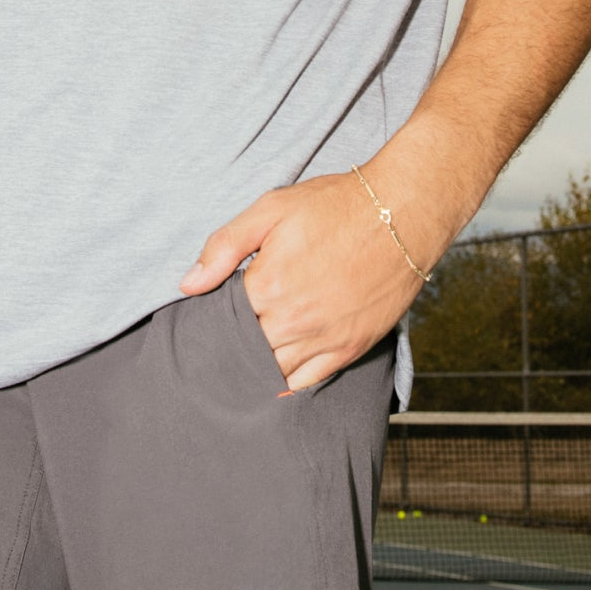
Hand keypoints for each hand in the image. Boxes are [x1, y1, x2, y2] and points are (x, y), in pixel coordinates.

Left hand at [177, 170, 432, 391]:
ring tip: (243, 360)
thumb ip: (225, 246)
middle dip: (230, 348)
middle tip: (218, 344)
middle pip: (245, 351)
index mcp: (267, 285)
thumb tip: (188, 285)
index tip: (205, 319)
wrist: (402, 213)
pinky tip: (275, 377)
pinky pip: (309, 381)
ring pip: (273, 371)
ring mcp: (324, 338)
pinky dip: (288, 383)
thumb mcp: (271, 209)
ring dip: (256, 367)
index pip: (221, 321)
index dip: (210, 321)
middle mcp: (294, 320)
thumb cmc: (335, 206)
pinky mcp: (350, 348)